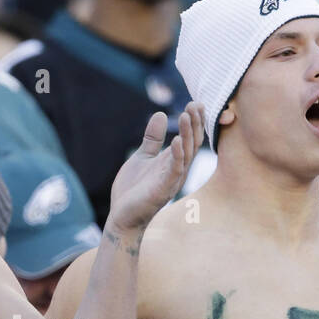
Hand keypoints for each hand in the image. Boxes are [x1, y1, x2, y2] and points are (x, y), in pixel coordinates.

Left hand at [106, 102, 205, 238]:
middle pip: (193, 143)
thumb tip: (161, 113)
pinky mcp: (163, 189)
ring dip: (188, 134)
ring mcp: (172, 180)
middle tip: (195, 104)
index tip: (195, 103)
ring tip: (187, 114)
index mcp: (173, 161)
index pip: (190, 138)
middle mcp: (177, 170)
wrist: (122, 215)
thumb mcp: (143, 156)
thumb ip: (153, 138)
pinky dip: (178, 155)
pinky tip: (177, 140)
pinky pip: (175, 170)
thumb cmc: (133, 189)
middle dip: (195, 123)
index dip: (194, 121)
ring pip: (187, 154)